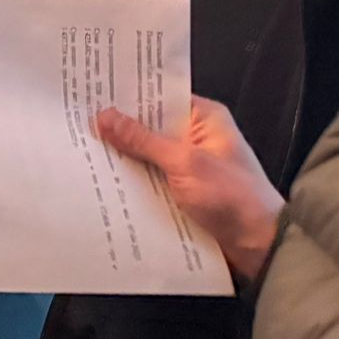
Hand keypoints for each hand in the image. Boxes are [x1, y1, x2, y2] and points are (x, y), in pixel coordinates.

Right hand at [97, 95, 284, 279]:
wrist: (261, 247)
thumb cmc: (234, 197)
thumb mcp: (184, 163)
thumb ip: (142, 140)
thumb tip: (104, 116)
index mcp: (204, 118)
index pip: (158, 96)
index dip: (126, 94)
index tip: (90, 91)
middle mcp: (195, 136)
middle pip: (148, 126)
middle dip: (117, 128)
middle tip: (76, 120)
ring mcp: (188, 165)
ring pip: (145, 154)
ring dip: (122, 157)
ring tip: (80, 148)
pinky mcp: (182, 190)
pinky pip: (149, 178)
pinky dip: (131, 180)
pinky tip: (102, 179)